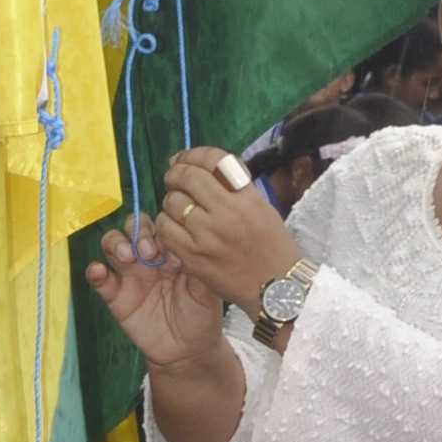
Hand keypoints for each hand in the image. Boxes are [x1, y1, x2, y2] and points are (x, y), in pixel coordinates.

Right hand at [88, 223, 229, 371]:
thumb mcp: (206, 290)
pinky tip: (100, 272)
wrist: (187, 350)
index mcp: (171, 251)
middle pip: (133, 227)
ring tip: (126, 256)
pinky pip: (99, 278)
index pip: (160, 225)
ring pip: (113, 244)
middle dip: (137, 233)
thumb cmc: (201, 316)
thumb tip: (180, 248)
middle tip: (147, 252)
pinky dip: (95, 271)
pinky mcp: (115, 295)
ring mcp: (130, 274)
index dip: (160, 231)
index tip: (169, 251)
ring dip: (116, 243)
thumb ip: (195, 267)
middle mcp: (148, 257)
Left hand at [149, 147, 299, 311]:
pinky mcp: (193, 257)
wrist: (276, 288)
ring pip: (172, 202)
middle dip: (175, 173)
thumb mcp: (261, 208)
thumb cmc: (272, 246)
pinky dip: (166, 223)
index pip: (214, 161)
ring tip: (177, 205)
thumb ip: (234, 188)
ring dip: (171, 199)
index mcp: (247, 197)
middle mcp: (226, 213)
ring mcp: (207, 236)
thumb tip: (204, 169)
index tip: (185, 158)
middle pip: (188, 178)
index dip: (194, 154)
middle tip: (173, 177)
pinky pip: (166, 229)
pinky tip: (173, 225)